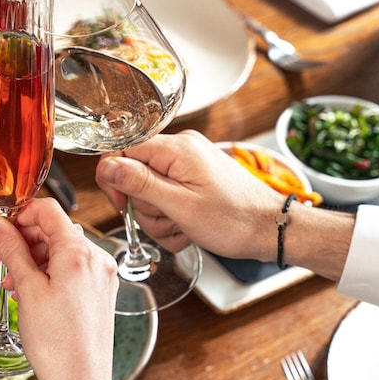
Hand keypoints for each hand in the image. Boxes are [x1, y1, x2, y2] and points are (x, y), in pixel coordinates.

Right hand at [0, 198, 117, 379]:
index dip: (19, 214)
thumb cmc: (57, 343)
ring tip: (10, 280)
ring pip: (61, 251)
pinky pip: (71, 269)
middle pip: (54, 230)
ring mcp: (101, 276)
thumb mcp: (27, 289)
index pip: (48, 210)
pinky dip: (48, 272)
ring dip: (32, 258)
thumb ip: (11, 249)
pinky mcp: (100, 292)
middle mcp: (96, 259)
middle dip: (21, 240)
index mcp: (79, 252)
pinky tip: (28, 290)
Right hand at [95, 130, 282, 261]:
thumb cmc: (235, 220)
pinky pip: (167, 197)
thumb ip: (140, 183)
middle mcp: (181, 150)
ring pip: (149, 192)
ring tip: (184, 227)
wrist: (271, 230)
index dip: (116, 182)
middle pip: (134, 175)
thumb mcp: (180, 205)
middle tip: (170, 220)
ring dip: (161, 218)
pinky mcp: (194, 179)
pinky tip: (189, 228)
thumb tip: (107, 166)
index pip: (122, 152)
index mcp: (176, 149)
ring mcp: (188, 165)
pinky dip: (173, 217)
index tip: (125, 206)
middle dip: (146, 207)